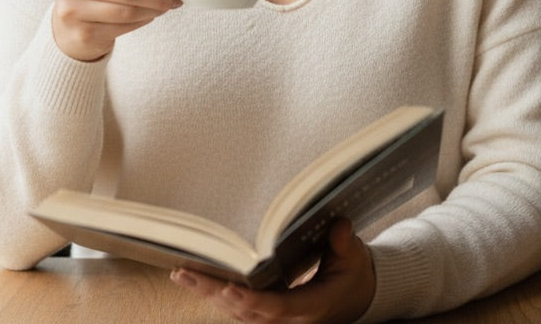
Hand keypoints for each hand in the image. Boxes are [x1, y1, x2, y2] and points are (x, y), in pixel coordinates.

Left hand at [170, 219, 375, 323]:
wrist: (357, 297)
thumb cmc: (352, 274)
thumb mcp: (353, 258)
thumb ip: (344, 243)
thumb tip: (339, 225)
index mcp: (311, 306)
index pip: (276, 307)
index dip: (251, 300)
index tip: (228, 288)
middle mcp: (290, 317)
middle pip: (246, 311)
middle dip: (215, 293)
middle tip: (187, 273)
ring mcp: (279, 318)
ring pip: (238, 312)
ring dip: (210, 294)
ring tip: (183, 274)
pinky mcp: (271, 312)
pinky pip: (241, 309)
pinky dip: (218, 296)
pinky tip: (198, 280)